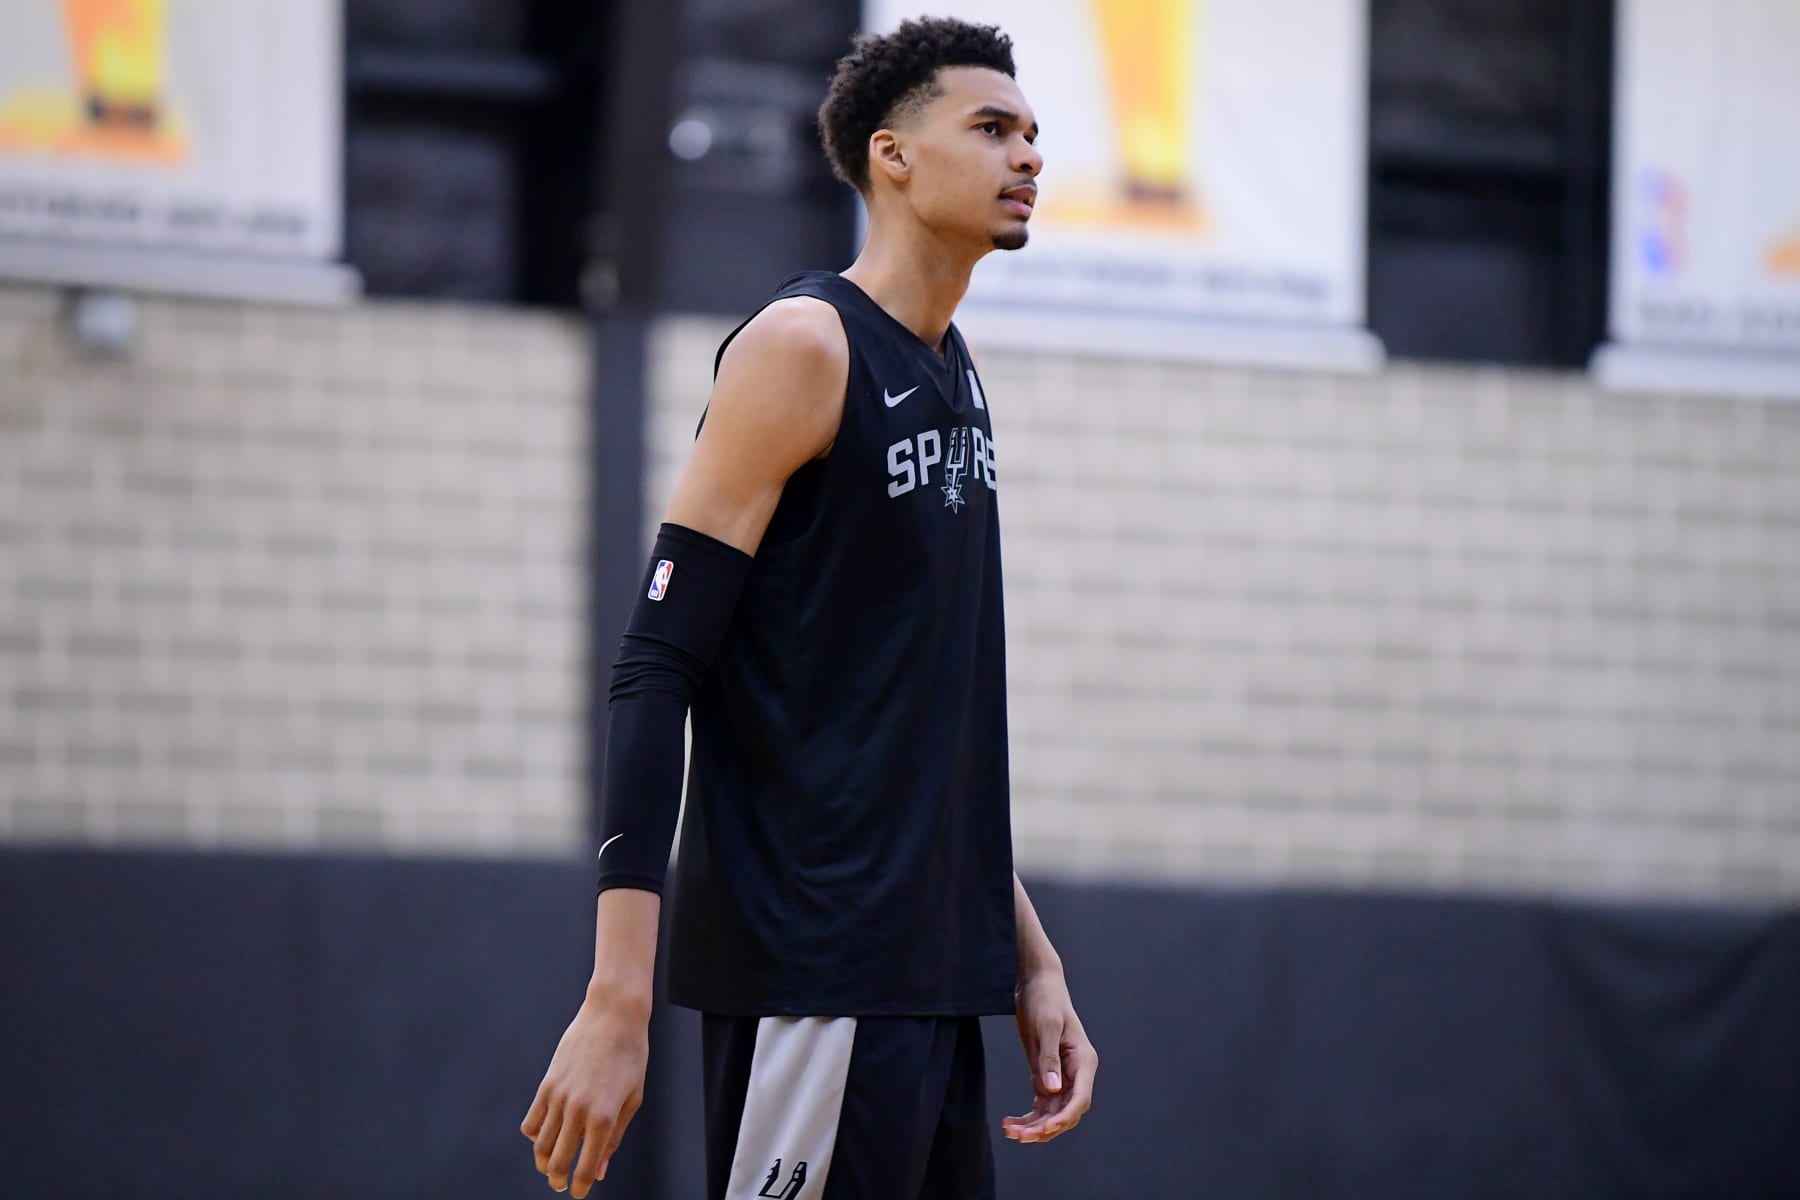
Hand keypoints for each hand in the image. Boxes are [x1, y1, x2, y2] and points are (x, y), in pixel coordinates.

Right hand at [519, 995, 648, 1195]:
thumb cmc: (631, 1056)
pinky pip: (532, 1120)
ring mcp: (559, 1097)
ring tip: (550, 1166)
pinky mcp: (546, 1084)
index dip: (581, 1185)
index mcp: (603, 1117)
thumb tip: (601, 1170)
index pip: (586, 1165)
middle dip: (557, 1178)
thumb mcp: (632, 1099)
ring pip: (540, 1143)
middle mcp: (578, 1110)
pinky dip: (534, 1136)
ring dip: (542, 1161)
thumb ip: (614, 1137)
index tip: (579, 1192)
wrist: (613, 1016)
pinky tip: (544, 1137)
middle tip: (560, 1184)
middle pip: (556, 1159)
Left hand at [1001, 965, 1097, 1143]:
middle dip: (1045, 1128)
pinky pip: (1041, 1104)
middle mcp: (1076, 1073)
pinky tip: (1010, 1123)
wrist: (1036, 983)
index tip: (1045, 1129)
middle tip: (1019, 1136)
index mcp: (1083, 1061)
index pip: (1080, 1099)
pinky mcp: (1046, 1075)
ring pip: (1052, 1112)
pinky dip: (1028, 1116)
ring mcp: (1061, 1076)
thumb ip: (1049, 1059)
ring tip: (1010, 1132)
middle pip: (1066, 1111)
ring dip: (1034, 1126)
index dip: (1064, 1117)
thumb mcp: (1046, 1027)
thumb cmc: (1045, 1000)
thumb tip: (1052, 1090)